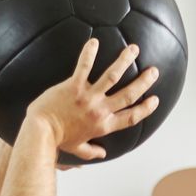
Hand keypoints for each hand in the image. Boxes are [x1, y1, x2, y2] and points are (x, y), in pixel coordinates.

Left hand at [25, 38, 159, 162]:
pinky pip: (84, 66)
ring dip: (125, 61)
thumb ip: (91, 151)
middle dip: (143, 82)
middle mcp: (100, 110)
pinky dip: (89, 53)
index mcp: (103, 125)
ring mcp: (88, 97)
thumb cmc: (57, 140)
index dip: (145, 109)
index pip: (131, 117)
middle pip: (128, 94)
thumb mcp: (77, 148)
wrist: (40, 132)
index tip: (154, 100)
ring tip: (134, 49)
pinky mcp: (73, 86)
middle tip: (153, 71)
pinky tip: (94, 41)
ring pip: (112, 76)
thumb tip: (102, 154)